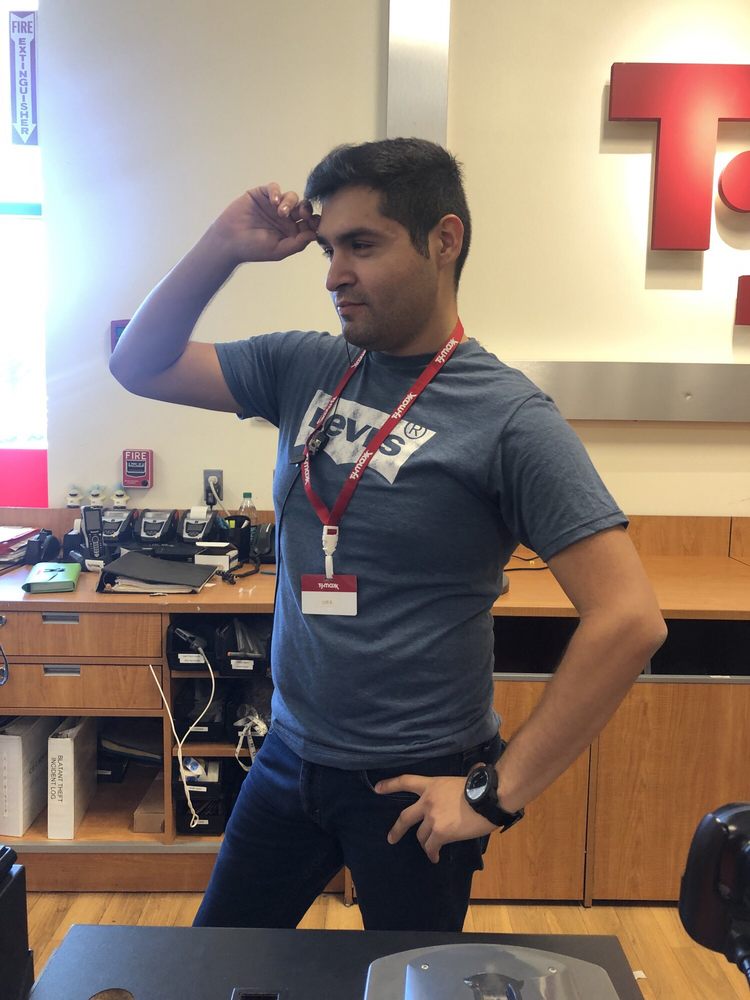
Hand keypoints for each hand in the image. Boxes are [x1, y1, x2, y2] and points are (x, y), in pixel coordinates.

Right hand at [209, 183, 319, 265]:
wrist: (228, 241)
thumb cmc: (253, 249)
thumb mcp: (278, 250)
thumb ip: (297, 244)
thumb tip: (315, 234)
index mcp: (291, 231)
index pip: (309, 223)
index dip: (314, 222)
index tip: (314, 224)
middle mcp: (285, 217)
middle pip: (303, 207)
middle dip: (306, 209)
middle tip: (304, 214)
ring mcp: (274, 205)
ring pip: (291, 197)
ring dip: (290, 203)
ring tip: (281, 212)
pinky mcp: (262, 194)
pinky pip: (274, 188)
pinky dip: (276, 192)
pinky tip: (274, 202)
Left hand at [375, 774, 497, 863]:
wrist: (488, 797)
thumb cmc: (481, 786)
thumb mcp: (461, 780)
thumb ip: (454, 786)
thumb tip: (474, 774)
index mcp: (432, 785)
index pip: (406, 781)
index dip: (390, 785)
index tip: (377, 789)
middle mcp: (428, 801)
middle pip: (405, 817)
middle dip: (396, 829)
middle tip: (391, 838)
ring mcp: (432, 817)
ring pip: (421, 836)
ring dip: (426, 844)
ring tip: (431, 850)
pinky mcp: (440, 832)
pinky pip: (432, 846)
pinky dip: (432, 853)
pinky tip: (435, 857)